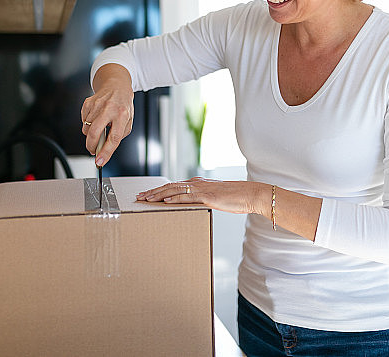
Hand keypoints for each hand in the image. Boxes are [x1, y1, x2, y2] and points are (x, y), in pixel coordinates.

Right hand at [81, 64, 133, 165]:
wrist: (116, 86)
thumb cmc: (123, 106)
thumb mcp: (128, 121)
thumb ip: (118, 136)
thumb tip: (104, 150)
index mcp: (122, 115)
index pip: (114, 138)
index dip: (106, 152)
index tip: (100, 161)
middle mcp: (109, 109)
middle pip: (95, 133)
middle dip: (91, 146)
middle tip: (93, 150)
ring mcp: (97, 105)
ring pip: (87, 129)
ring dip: (91, 134)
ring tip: (100, 127)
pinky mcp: (88, 103)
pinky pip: (83, 121)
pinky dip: (87, 124)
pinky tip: (96, 118)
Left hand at [136, 178, 269, 215]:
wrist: (249, 194)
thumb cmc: (234, 198)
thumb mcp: (215, 197)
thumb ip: (202, 199)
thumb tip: (193, 205)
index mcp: (197, 183)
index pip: (173, 186)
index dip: (158, 190)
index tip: (146, 194)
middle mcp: (196, 184)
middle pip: (169, 187)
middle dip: (152, 192)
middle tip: (138, 197)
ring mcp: (201, 189)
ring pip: (174, 191)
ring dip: (158, 195)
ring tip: (146, 199)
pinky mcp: (207, 196)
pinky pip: (187, 198)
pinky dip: (174, 199)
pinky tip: (165, 202)